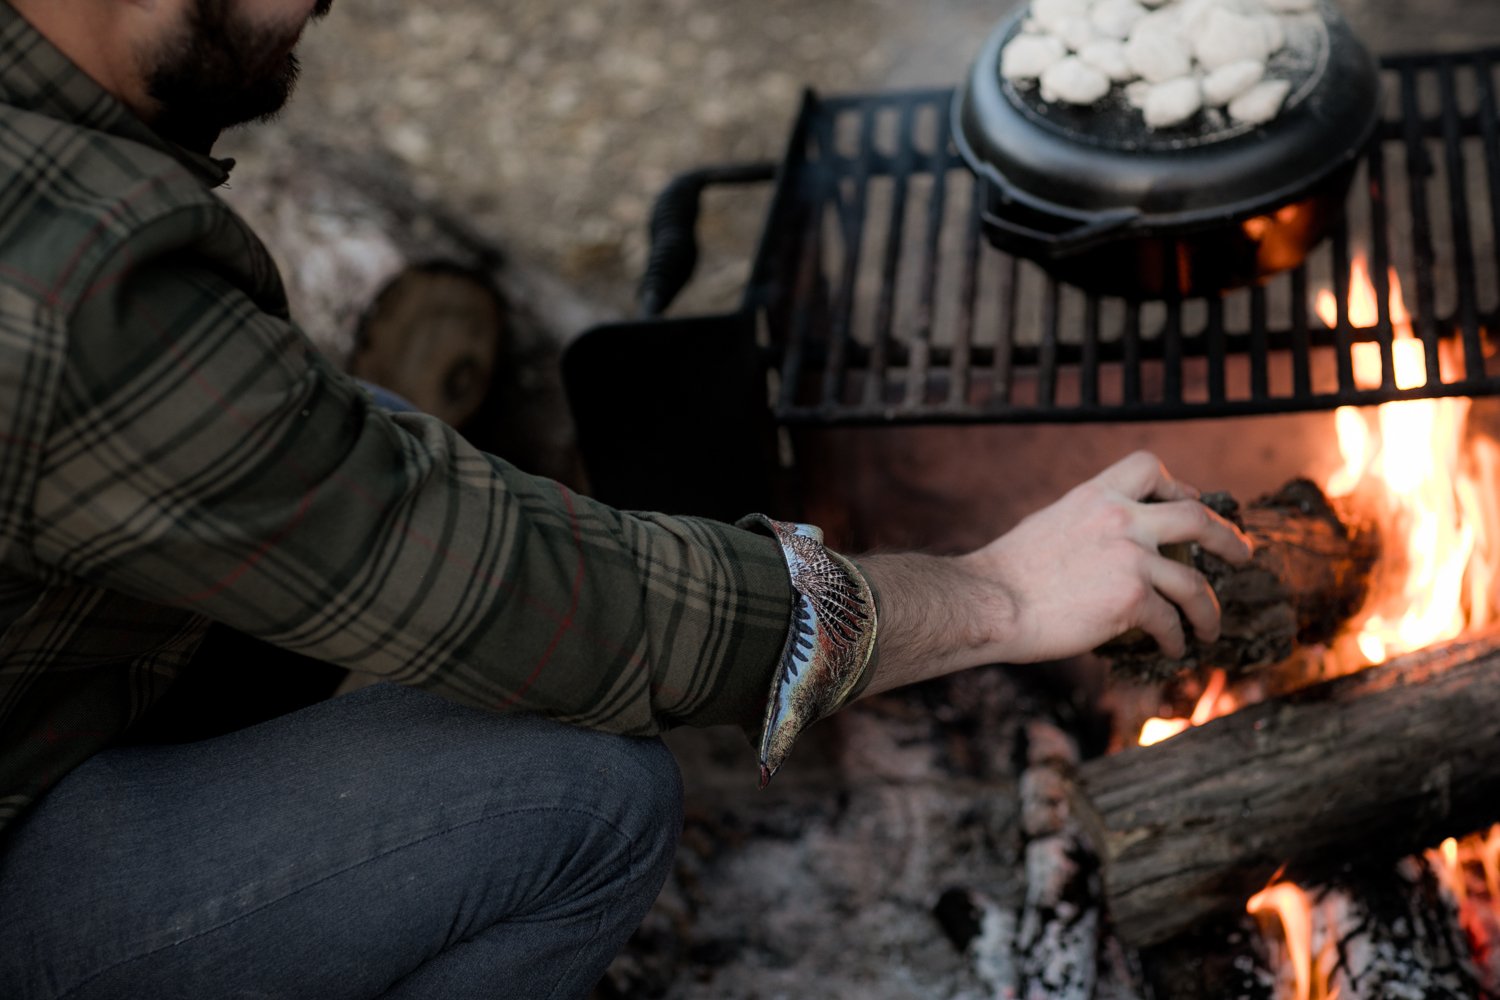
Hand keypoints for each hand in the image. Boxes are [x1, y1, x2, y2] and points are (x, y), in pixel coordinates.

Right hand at [959, 450, 1252, 662]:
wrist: (990, 602)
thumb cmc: (1007, 574)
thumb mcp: (1048, 525)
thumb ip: (1084, 524)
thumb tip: (1102, 544)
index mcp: (1094, 496)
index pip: (1149, 469)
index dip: (1178, 486)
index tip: (1189, 503)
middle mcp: (1119, 519)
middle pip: (1197, 517)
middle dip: (1227, 539)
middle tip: (1241, 555)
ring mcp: (1130, 558)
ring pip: (1195, 581)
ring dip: (1209, 609)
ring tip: (1210, 627)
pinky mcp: (1131, 599)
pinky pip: (1171, 621)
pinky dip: (1177, 638)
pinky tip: (1173, 649)